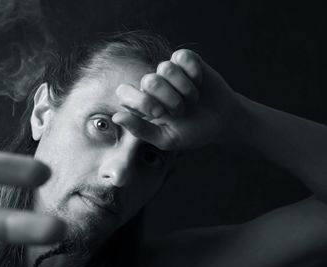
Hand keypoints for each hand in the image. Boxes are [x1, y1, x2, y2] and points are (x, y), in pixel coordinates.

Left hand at [113, 49, 239, 149]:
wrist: (221, 121)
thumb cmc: (191, 132)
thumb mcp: (166, 139)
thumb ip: (140, 130)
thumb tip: (116, 117)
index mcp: (140, 104)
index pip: (124, 92)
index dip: (142, 101)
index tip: (160, 113)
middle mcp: (151, 85)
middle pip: (149, 80)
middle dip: (168, 98)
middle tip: (180, 110)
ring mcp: (168, 71)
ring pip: (166, 67)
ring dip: (184, 88)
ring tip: (192, 99)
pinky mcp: (185, 60)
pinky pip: (182, 56)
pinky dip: (194, 72)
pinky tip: (199, 82)